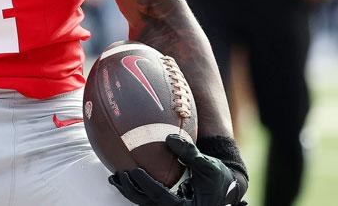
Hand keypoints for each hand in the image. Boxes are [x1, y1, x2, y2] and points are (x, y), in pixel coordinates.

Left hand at [109, 135, 247, 205]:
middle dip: (132, 190)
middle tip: (120, 174)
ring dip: (129, 191)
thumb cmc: (217, 177)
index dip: (146, 184)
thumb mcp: (208, 165)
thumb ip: (189, 153)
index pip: (161, 196)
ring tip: (114, 177)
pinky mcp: (167, 204)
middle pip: (147, 203)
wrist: (223, 188)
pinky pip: (147, 198)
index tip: (134, 170)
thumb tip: (169, 138)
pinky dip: (135, 189)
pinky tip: (123, 177)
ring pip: (144, 203)